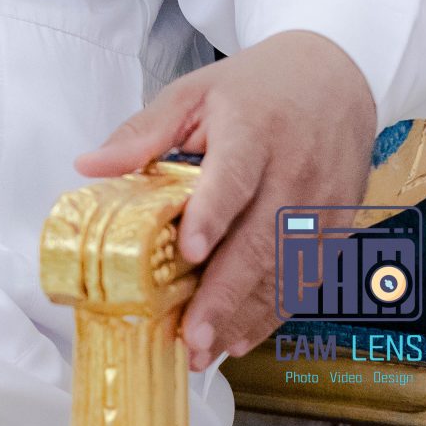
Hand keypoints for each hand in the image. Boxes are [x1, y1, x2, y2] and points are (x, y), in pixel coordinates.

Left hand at [76, 29, 378, 370]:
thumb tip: (89, 166)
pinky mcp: (337, 226)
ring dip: (248, 315)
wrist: (335, 76)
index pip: (235, 177)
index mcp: (253, 131)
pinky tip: (243, 336)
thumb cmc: (254, 87)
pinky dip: (275, 311)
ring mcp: (322, 204)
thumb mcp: (192, 92)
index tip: (190, 252)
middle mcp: (294, 171)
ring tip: (208, 349)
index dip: (214, 216)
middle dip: (226, 294)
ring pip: (287, 269)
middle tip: (191, 336)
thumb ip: (143, 132)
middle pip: (262, 239)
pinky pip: (307, 277)